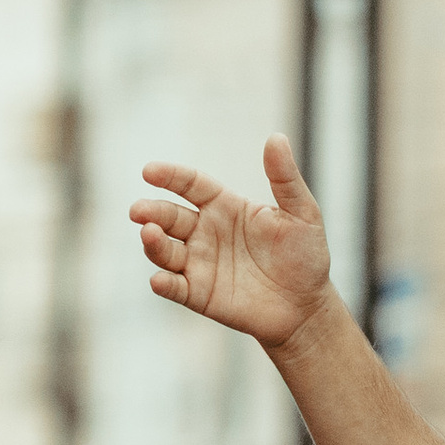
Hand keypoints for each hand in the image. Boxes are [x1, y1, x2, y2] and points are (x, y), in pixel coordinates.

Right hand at [129, 135, 332, 350]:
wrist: (306, 306)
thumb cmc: (305, 256)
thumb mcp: (302, 213)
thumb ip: (285, 178)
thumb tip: (276, 137)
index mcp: (225, 207)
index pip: (191, 185)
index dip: (171, 176)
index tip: (150, 171)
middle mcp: (206, 233)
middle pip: (170, 216)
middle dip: (152, 212)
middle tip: (138, 211)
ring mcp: (200, 264)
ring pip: (166, 250)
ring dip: (153, 244)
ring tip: (149, 234)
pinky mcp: (199, 295)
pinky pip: (175, 287)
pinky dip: (164, 284)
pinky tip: (158, 280)